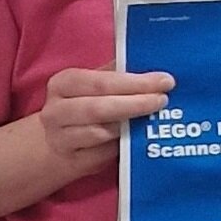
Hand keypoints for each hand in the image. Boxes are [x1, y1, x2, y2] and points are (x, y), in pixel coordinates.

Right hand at [35, 67, 174, 167]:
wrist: (57, 143)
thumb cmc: (85, 106)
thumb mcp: (94, 85)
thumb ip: (118, 72)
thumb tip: (152, 59)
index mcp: (64, 84)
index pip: (101, 82)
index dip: (135, 82)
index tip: (165, 81)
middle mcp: (56, 111)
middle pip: (98, 108)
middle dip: (136, 103)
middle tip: (163, 100)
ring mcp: (60, 138)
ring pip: (100, 133)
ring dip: (130, 126)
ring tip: (155, 118)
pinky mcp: (71, 161)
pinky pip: (101, 155)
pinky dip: (121, 147)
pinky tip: (138, 139)